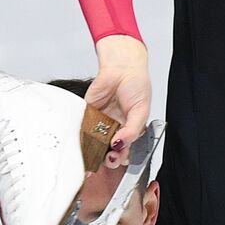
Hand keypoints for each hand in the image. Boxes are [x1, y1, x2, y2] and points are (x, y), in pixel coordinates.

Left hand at [83, 34, 150, 156]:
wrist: (122, 66)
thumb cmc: (136, 84)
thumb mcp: (142, 110)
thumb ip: (132, 130)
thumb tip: (121, 144)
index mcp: (129, 129)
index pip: (124, 148)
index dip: (120, 156)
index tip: (118, 158)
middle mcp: (114, 127)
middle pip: (108, 149)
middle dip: (107, 157)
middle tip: (108, 158)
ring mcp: (100, 121)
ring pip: (94, 142)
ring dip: (93, 152)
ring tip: (94, 157)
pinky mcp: (88, 113)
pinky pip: (84, 128)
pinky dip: (83, 137)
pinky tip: (84, 143)